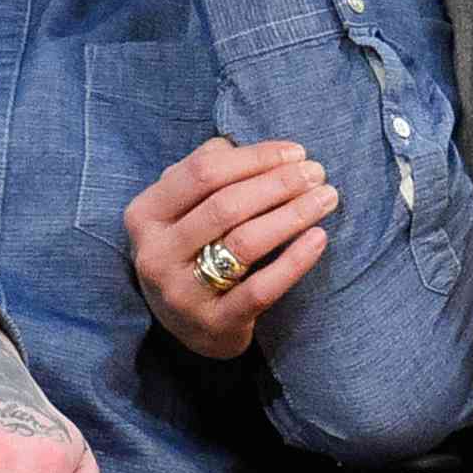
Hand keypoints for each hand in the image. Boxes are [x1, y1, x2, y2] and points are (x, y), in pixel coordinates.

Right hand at [124, 137, 336, 357]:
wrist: (188, 326)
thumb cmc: (192, 250)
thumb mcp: (183, 209)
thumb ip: (206, 172)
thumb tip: (245, 147)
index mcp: (146, 214)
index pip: (203, 172)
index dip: (254, 157)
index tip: (296, 152)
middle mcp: (155, 253)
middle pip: (226, 205)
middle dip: (279, 183)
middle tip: (318, 172)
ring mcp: (181, 293)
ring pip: (244, 243)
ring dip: (292, 215)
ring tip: (326, 198)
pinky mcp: (214, 324)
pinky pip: (260, 290)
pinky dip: (294, 261)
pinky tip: (319, 238)